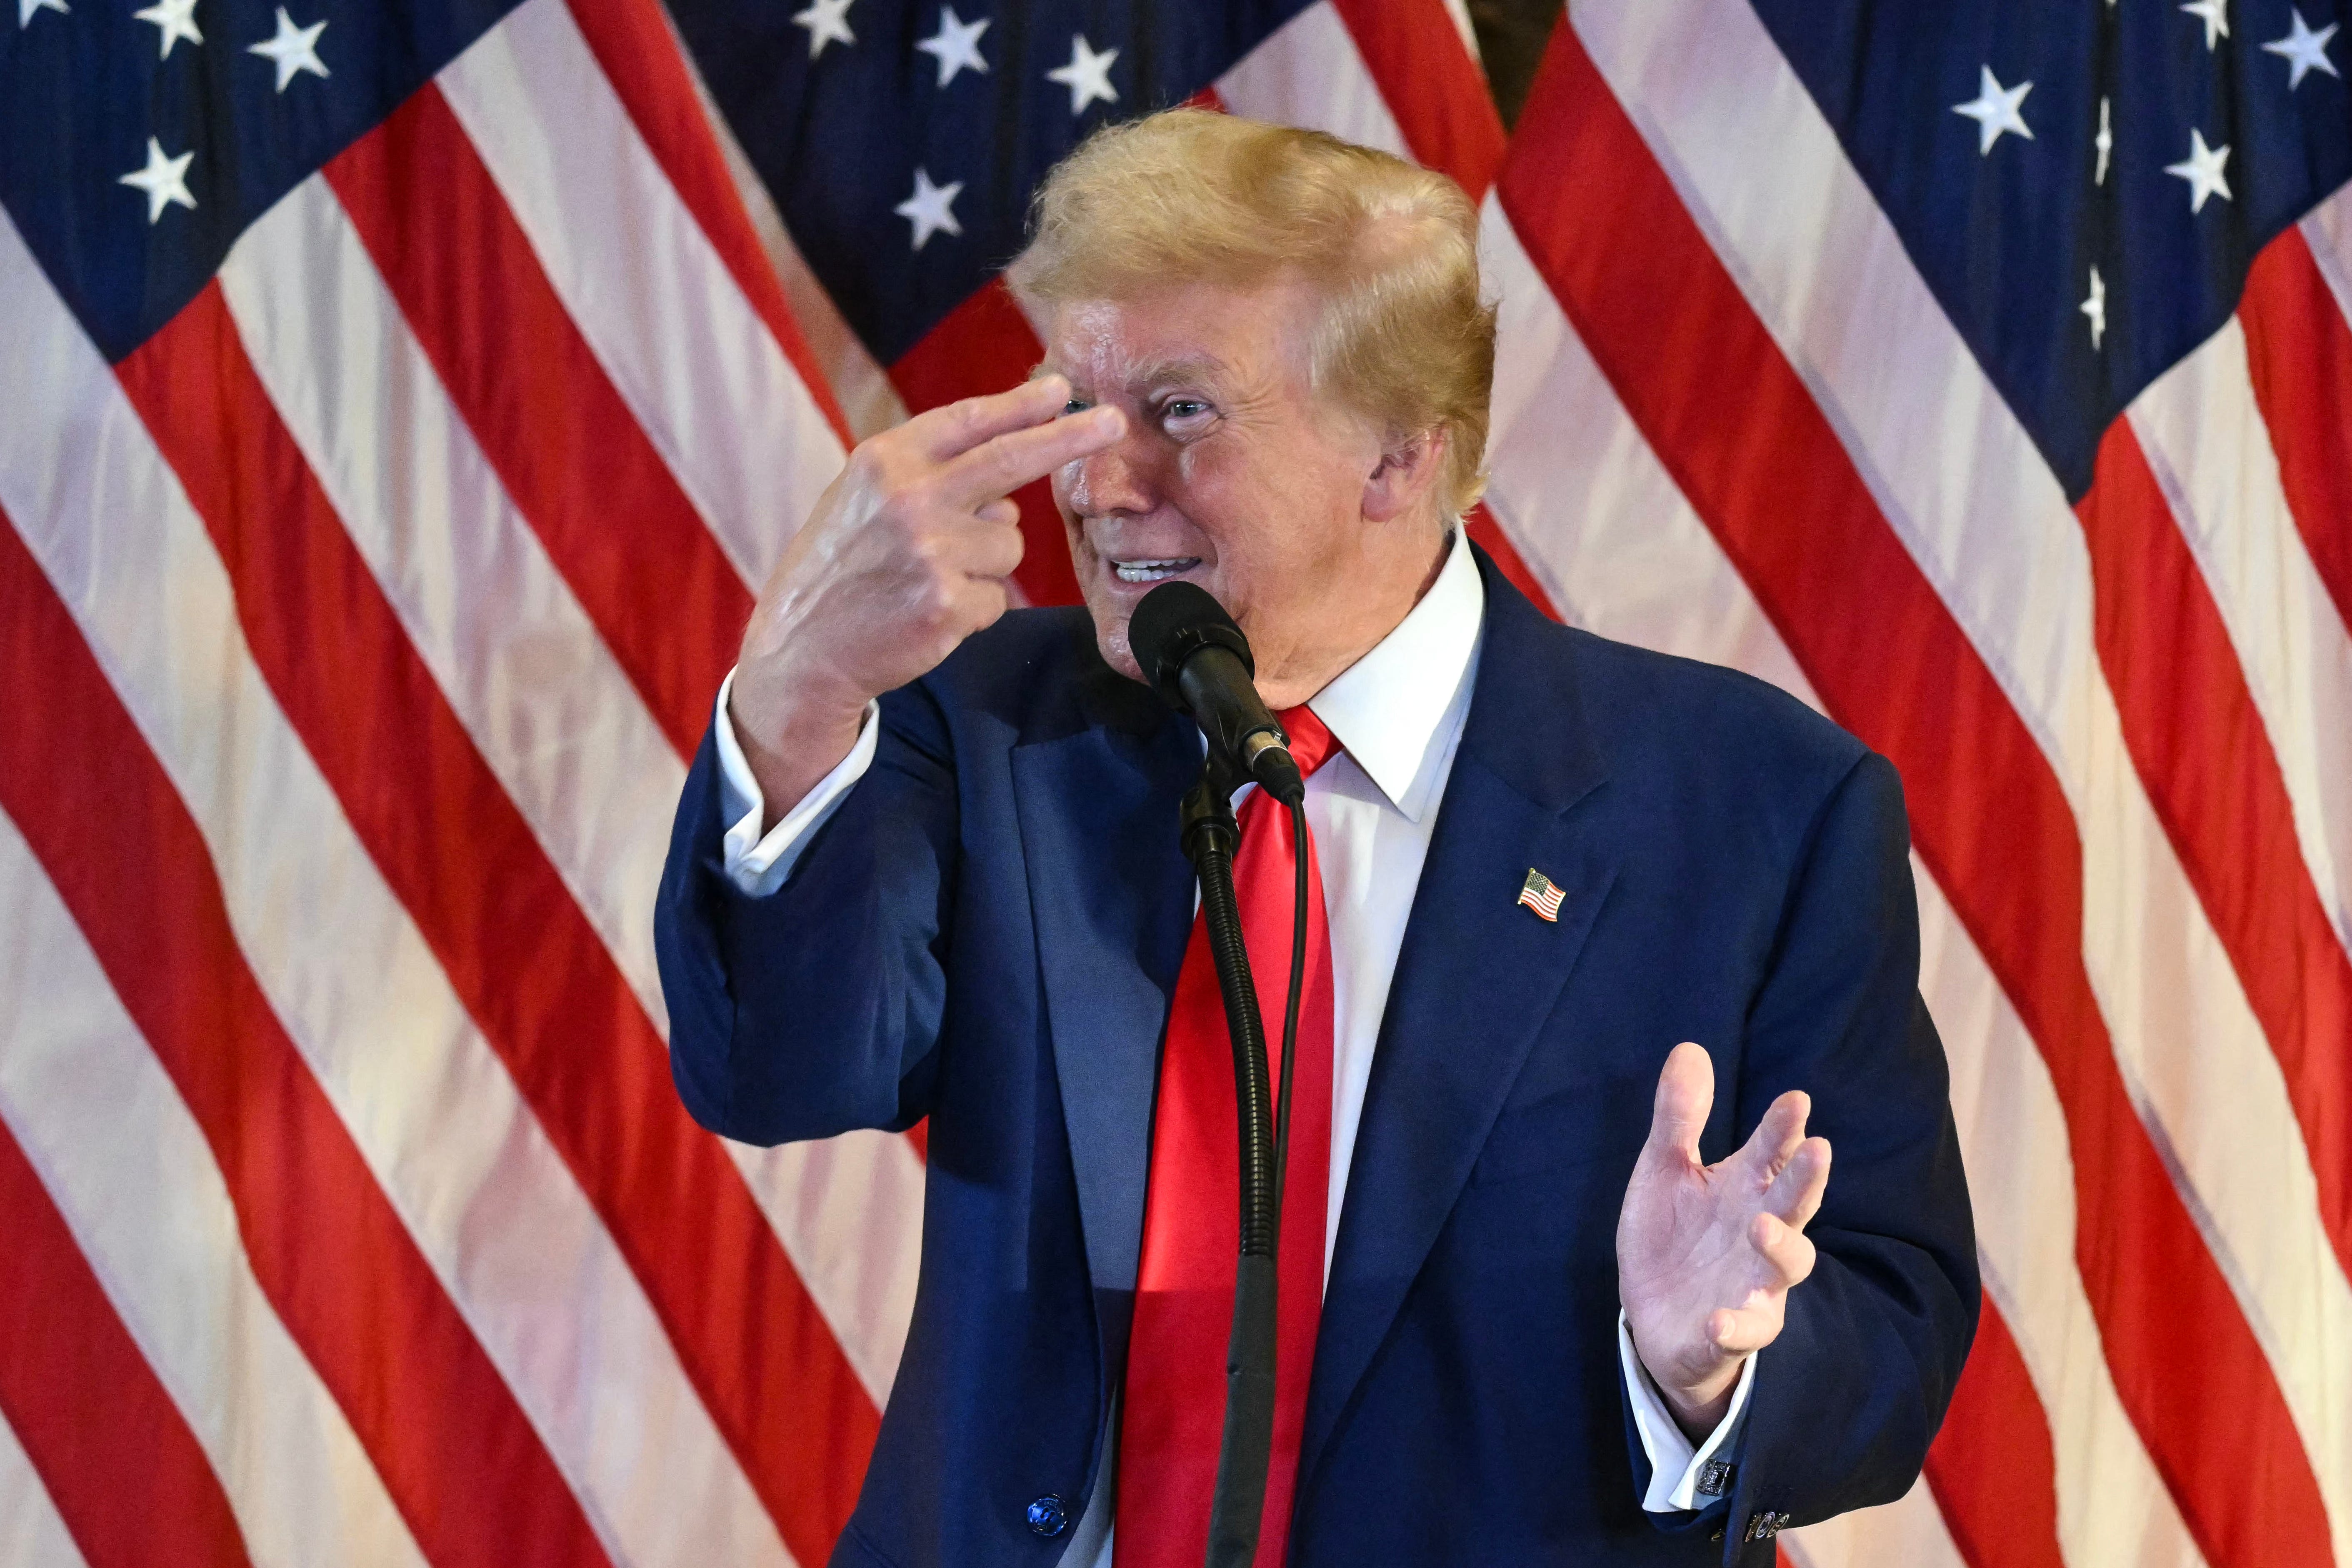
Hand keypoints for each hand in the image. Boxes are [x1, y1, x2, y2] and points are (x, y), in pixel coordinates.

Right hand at [729, 376, 1124, 822]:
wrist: (801, 650)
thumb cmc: (838, 570)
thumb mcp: (861, 500)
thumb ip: (926, 477)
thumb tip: (1008, 486)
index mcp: (885, 463)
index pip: (968, 423)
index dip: (1021, 405)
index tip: (1063, 391)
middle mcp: (909, 498)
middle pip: (1011, 461)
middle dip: (1069, 438)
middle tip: (1114, 422)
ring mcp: (931, 552)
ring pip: (1009, 542)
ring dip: (985, 562)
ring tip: (930, 578)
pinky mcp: (948, 603)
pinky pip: (998, 595)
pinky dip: (974, 607)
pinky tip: (930, 612)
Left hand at [1616, 1042, 1830, 1439]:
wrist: (1653, 1314)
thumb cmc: (1673, 1235)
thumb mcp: (1664, 1170)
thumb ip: (1679, 1117)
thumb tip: (1688, 1048)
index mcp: (1744, 1190)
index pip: (1770, 1153)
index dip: (1783, 1128)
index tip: (1795, 1099)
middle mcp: (1759, 1233)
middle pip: (1794, 1204)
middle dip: (1806, 1180)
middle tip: (1819, 1149)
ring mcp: (1752, 1284)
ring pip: (1784, 1267)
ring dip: (1779, 1247)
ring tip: (1761, 1226)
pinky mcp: (1732, 1330)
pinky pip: (1741, 1331)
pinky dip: (1734, 1326)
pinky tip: (1718, 1319)